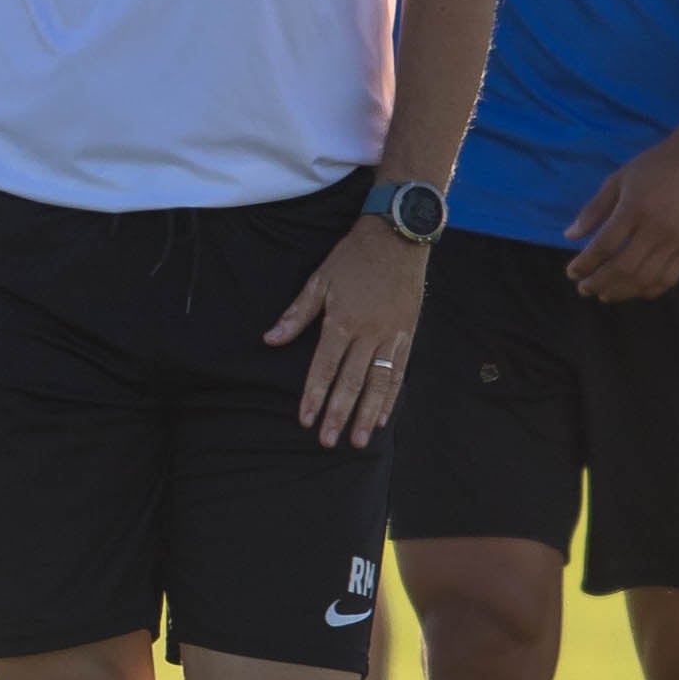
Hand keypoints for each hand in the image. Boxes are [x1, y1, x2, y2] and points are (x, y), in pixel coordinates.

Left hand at [265, 218, 431, 446]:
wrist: (397, 238)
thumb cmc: (353, 258)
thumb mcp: (319, 280)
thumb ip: (297, 315)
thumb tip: (270, 340)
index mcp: (342, 321)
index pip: (324, 368)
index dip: (313, 395)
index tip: (305, 419)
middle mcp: (369, 334)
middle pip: (351, 382)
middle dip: (338, 414)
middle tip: (327, 441)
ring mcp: (391, 336)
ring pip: (379, 384)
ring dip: (367, 414)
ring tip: (359, 441)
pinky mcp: (408, 334)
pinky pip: (399, 372)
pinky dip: (391, 397)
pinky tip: (383, 416)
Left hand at [565, 141, 678, 303]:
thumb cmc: (653, 168)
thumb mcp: (617, 180)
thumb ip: (594, 210)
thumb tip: (569, 236)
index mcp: (634, 208)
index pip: (604, 245)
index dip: (585, 263)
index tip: (571, 272)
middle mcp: (657, 228)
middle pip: (623, 267)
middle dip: (599, 282)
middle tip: (583, 289)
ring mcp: (677, 240)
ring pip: (646, 278)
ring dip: (621, 292)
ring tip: (604, 295)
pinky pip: (669, 278)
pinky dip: (648, 290)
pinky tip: (633, 291)